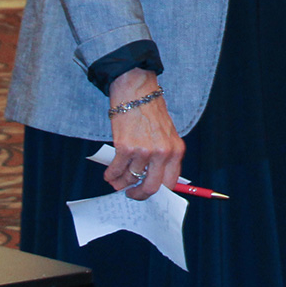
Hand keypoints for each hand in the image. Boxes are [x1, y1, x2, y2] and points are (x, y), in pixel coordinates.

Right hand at [105, 68, 181, 199]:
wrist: (137, 92)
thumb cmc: (151, 112)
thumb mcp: (167, 134)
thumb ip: (164, 156)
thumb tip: (154, 180)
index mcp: (176, 151)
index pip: (170, 183)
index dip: (158, 193)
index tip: (149, 194)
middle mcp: (162, 153)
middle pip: (151, 187)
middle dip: (138, 195)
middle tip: (131, 193)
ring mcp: (144, 152)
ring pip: (130, 179)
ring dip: (121, 183)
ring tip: (116, 180)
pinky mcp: (125, 148)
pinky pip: (116, 170)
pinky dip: (110, 175)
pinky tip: (109, 174)